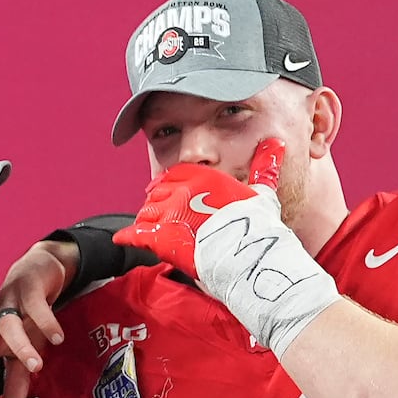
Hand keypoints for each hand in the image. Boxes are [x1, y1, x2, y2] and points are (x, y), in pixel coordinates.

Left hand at [0, 239, 77, 392]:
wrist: (42, 269)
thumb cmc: (27, 311)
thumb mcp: (24, 346)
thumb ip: (17, 375)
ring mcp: (11, 301)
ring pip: (10, 324)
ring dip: (22, 344)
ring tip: (36, 365)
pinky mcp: (30, 288)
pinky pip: (36, 306)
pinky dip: (47, 322)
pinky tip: (56, 337)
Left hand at [114, 138, 285, 278]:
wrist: (250, 255)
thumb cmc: (259, 226)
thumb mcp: (263, 192)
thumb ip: (265, 167)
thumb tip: (275, 143)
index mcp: (203, 176)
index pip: (176, 175)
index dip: (170, 185)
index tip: (168, 191)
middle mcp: (182, 191)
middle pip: (159, 194)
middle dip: (158, 203)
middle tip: (160, 214)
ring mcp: (169, 214)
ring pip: (147, 212)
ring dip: (147, 220)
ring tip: (150, 229)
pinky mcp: (160, 238)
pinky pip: (135, 234)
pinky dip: (127, 236)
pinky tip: (122, 238)